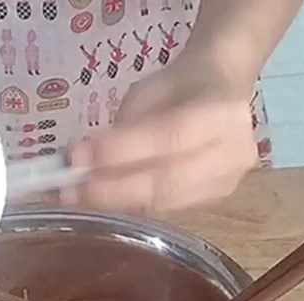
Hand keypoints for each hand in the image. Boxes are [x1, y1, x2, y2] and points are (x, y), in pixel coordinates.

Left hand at [70, 51, 259, 215]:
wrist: (220, 92)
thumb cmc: (179, 88)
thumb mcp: (149, 91)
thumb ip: (123, 127)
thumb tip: (79, 159)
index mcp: (223, 112)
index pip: (170, 137)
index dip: (123, 151)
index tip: (79, 157)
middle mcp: (233, 153)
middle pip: (167, 181)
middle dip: (113, 189)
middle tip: (70, 191)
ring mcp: (227, 183)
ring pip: (164, 202)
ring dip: (116, 202)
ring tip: (78, 198)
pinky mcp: (214, 202)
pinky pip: (166, 209)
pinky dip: (131, 205)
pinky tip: (103, 201)